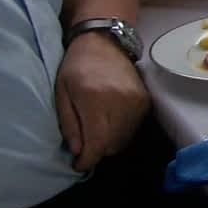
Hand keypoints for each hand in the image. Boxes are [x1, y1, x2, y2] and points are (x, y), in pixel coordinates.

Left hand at [55, 32, 150, 171]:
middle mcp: (120, 103)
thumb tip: (77, 151)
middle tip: (84, 144)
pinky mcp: (145, 102)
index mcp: (95, 100)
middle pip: (111, 146)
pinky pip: (133, 130)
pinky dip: (120, 132)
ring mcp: (136, 102)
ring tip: (96, 131)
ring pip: (123, 140)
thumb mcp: (61, 94)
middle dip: (96, 150)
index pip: (96, 144)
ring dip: (108, 143)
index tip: (78, 164)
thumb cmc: (76, 67)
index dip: (87, 160)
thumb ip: (69, 124)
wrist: (104, 42)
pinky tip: (109, 122)